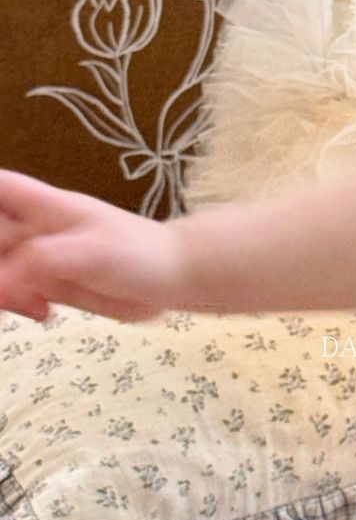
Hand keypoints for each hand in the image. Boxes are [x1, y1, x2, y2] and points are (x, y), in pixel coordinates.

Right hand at [0, 171, 183, 322]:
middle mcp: (33, 229)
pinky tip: (42, 313)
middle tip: (11, 289)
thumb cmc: (139, 253)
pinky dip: (15, 304)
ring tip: (30, 304)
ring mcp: (39, 258)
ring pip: (0, 269)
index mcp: (41, 206)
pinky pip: (14, 292)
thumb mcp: (89, 252)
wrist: (175, 280)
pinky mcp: (48, 285)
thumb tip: (0, 281)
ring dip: (2, 290)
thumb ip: (41, 261)